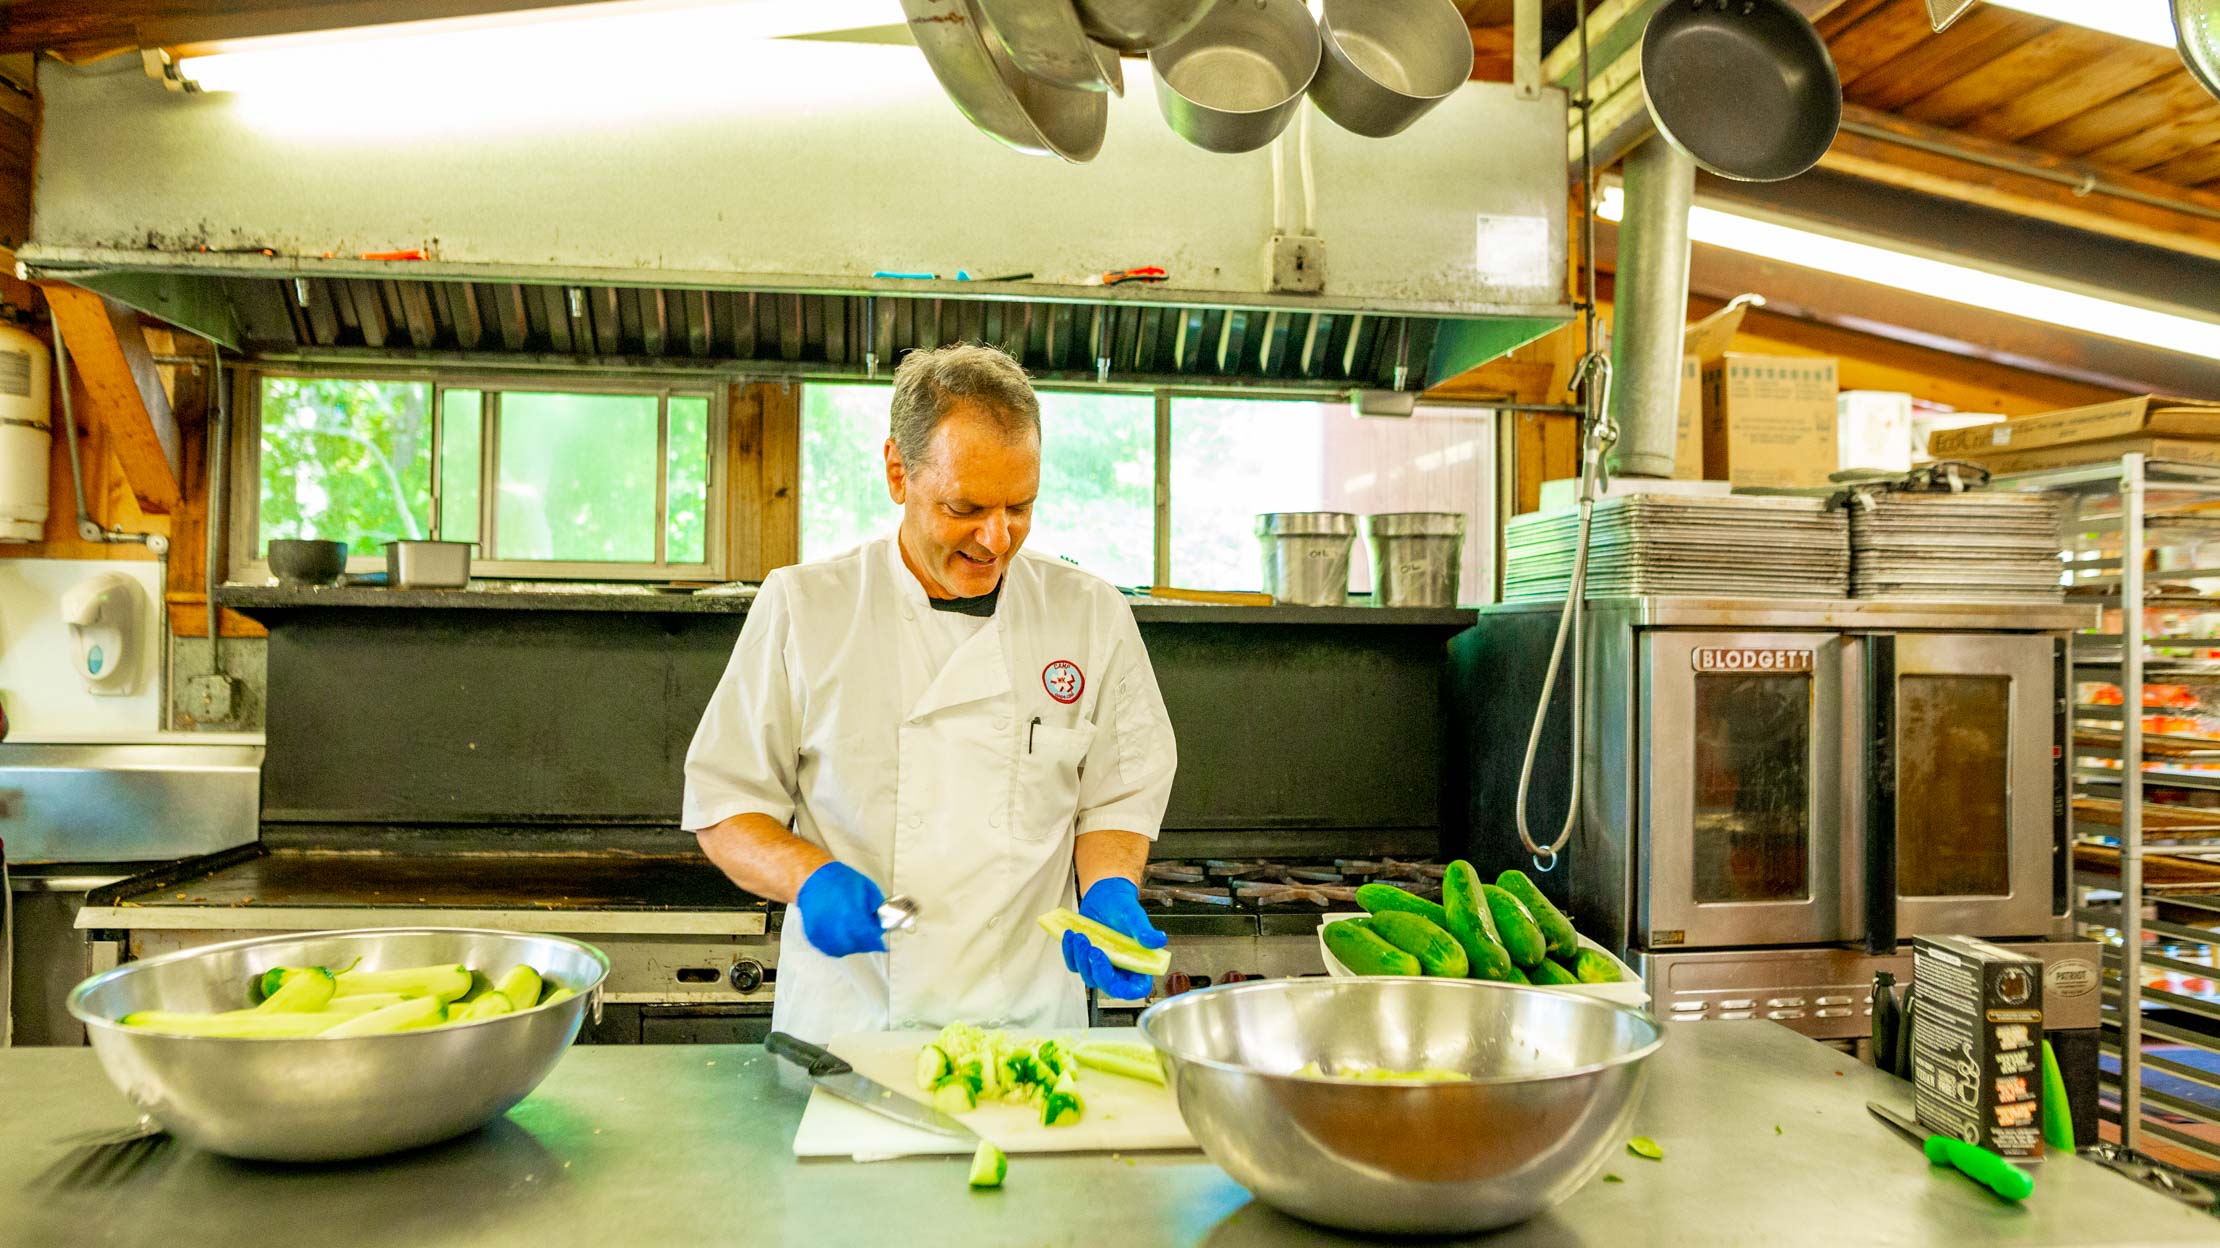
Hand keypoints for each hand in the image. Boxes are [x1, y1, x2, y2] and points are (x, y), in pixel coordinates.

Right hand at [795, 861, 887, 956]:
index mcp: (850, 911)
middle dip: (865, 944)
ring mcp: (821, 931)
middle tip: (868, 939)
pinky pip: (827, 948)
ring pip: (841, 950)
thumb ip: (876, 907)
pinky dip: (836, 946)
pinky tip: (841, 938)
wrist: (812, 878)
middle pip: (855, 945)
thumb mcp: (866, 888)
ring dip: (850, 947)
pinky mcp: (812, 934)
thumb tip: (881, 924)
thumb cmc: (839, 880)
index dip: (875, 942)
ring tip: (854, 937)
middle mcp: (834, 924)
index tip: (881, 944)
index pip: (867, 935)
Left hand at [1061, 877, 1166, 999]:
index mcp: (1138, 963)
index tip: (1115, 982)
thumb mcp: (1135, 916)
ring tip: (1081, 936)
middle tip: (1094, 949)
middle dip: (1098, 971)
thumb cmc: (1123, 906)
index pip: (1136, 988)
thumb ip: (1144, 931)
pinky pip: (1074, 964)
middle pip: (1109, 986)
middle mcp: (1121, 969)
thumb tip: (1159, 940)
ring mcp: (1102, 966)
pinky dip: (1070, 952)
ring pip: (1089, 976)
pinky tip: (1071, 935)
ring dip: (1082, 958)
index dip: (1126, 991)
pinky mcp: (1085, 959)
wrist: (1104, 896)